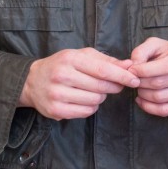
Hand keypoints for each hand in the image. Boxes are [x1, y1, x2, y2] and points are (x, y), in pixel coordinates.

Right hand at [19, 47, 139, 119]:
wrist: (32, 81)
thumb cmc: (63, 65)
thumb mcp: (82, 56)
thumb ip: (106, 60)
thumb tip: (129, 65)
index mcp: (70, 59)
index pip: (102, 70)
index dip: (121, 76)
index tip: (135, 80)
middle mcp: (62, 76)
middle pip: (100, 87)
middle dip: (113, 87)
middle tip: (116, 85)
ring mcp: (57, 95)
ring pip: (95, 101)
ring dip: (101, 97)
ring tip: (94, 91)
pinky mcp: (55, 111)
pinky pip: (85, 112)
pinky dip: (91, 107)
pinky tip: (86, 99)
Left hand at [129, 37, 167, 116]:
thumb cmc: (165, 54)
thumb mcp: (153, 45)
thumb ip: (141, 52)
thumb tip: (133, 67)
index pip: (166, 66)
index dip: (145, 70)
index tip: (132, 70)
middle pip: (160, 84)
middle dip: (141, 83)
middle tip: (134, 80)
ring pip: (160, 98)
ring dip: (143, 95)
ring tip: (139, 87)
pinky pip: (164, 111)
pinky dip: (148, 107)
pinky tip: (141, 100)